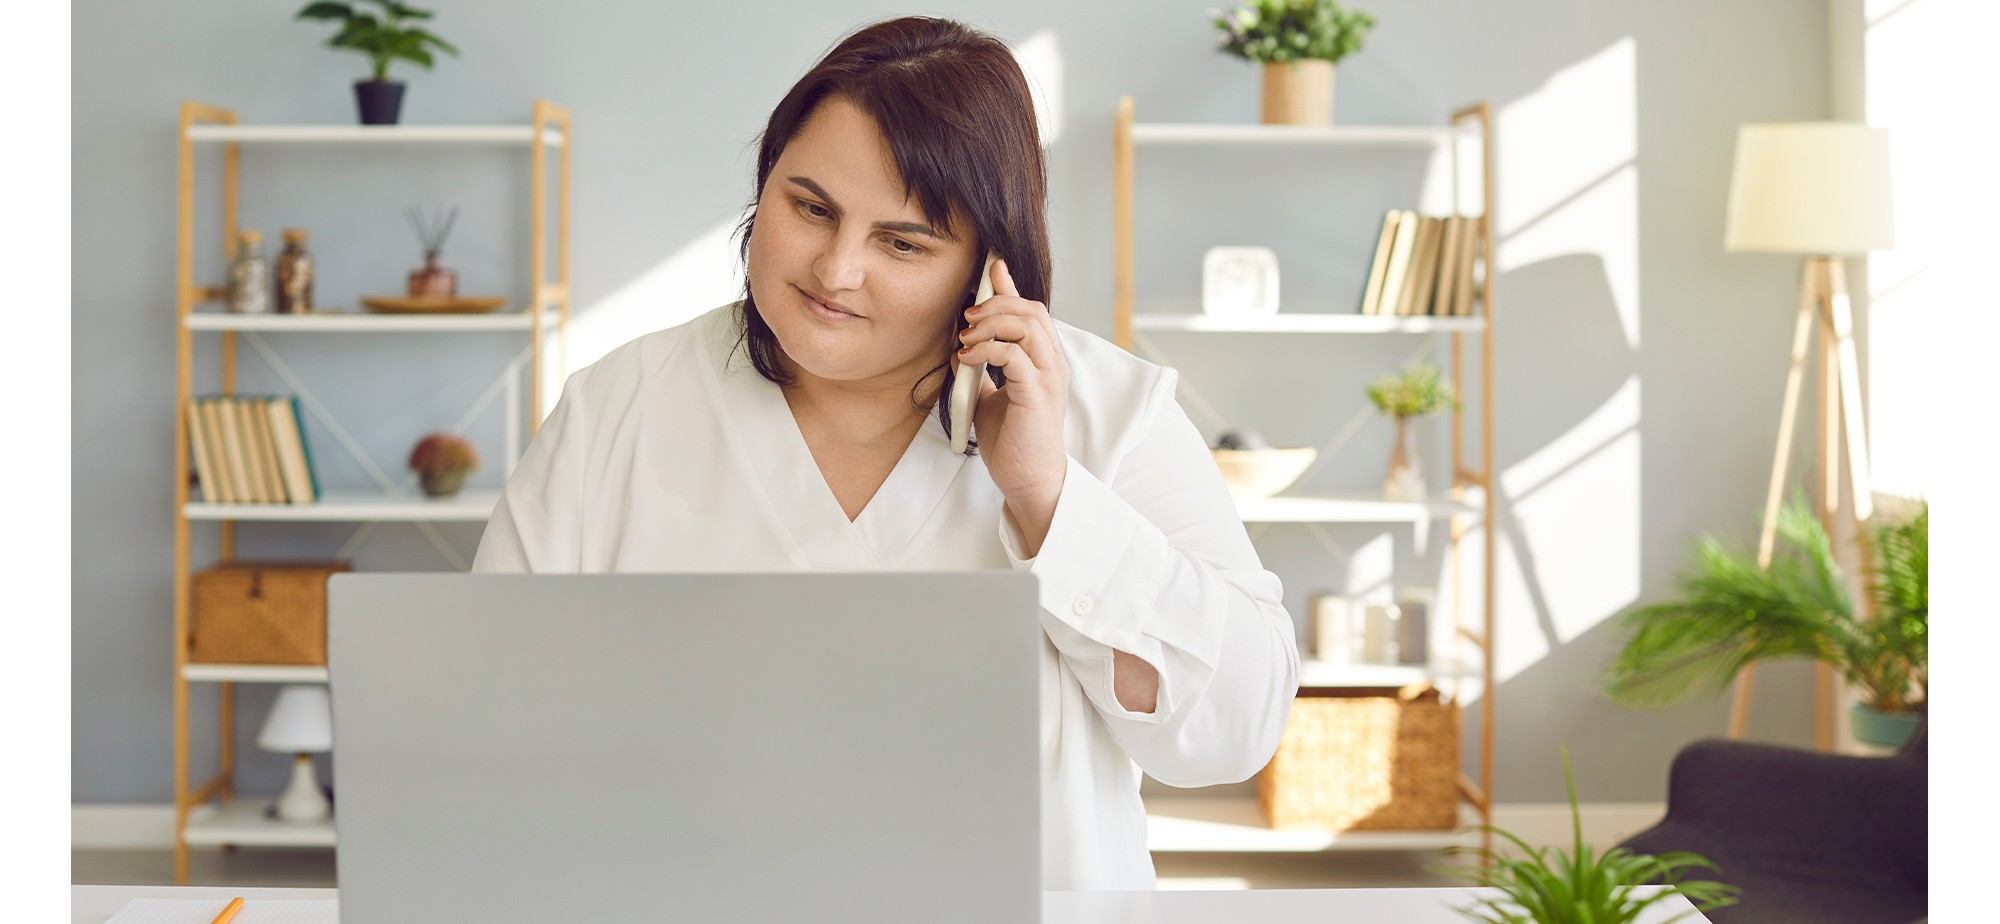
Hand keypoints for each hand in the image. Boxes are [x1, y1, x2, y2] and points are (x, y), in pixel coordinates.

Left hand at [957, 258, 1068, 507]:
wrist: (1028, 479)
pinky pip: (1013, 354)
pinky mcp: (1037, 392)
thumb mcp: (991, 394)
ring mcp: (1049, 376)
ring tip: (966, 337)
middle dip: (996, 303)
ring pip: (1027, 325)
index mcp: (1045, 360)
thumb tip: (963, 343)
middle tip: (967, 315)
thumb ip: (984, 367)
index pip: (1032, 311)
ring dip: (991, 323)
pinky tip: (968, 358)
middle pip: (1031, 310)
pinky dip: (986, 349)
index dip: (1010, 287)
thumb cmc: (1012, 440)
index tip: (990, 268)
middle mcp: (1053, 362)